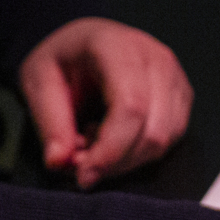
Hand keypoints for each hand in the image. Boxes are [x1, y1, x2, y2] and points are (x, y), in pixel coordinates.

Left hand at [19, 17, 193, 189]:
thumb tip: (60, 163)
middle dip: (116, 162)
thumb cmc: (63, 59)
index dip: (111, 150)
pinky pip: (170, 141)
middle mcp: (156, 59)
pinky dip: (139, 153)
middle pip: (152, 132)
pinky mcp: (183, 97)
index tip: (85, 177)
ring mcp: (176, 78)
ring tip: (95, 142)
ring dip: (126, 160)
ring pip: (163, 142)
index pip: (130, 108)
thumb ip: (50, 123)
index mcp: (118, 46)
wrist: (87, 43)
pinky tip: (115, 138)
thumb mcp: (37, 81)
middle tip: (81, 164)